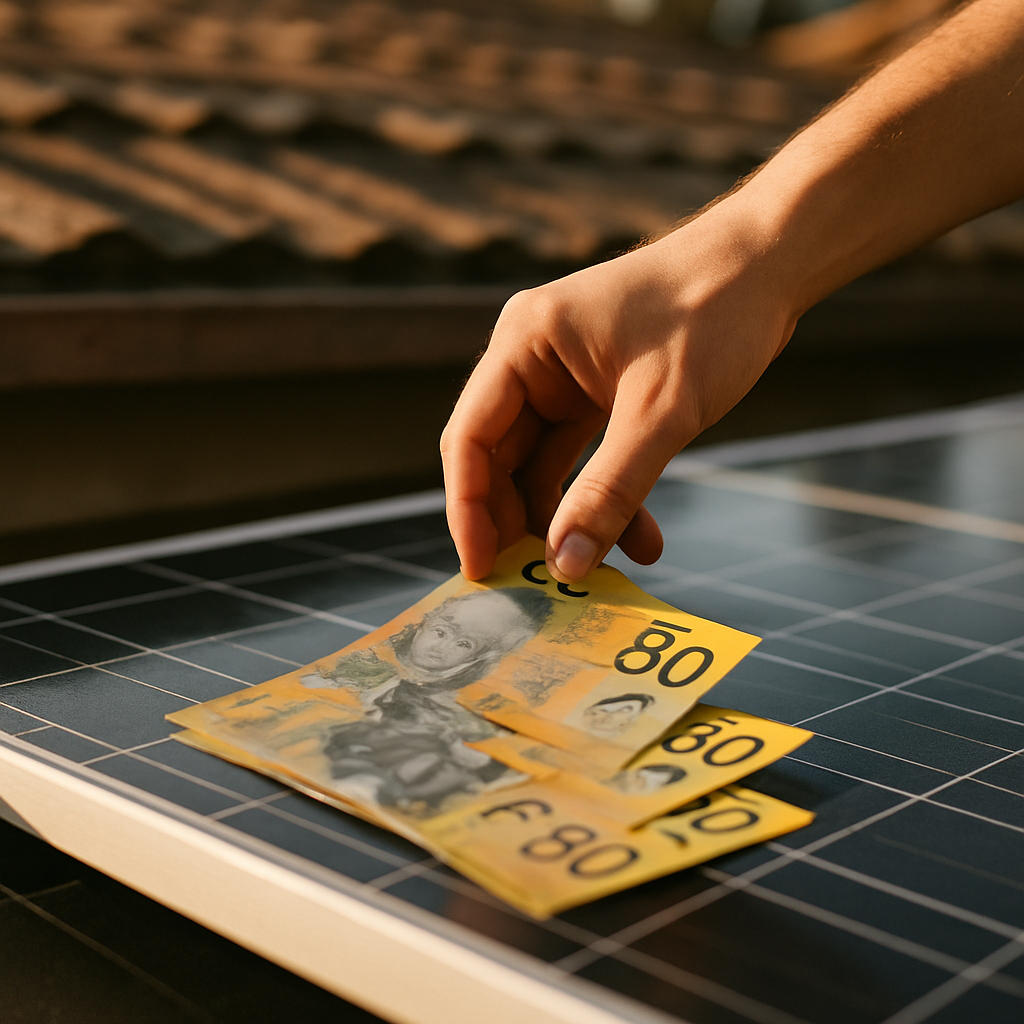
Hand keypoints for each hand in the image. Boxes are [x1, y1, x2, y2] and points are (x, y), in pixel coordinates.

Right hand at [440, 201, 798, 582]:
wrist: (769, 265)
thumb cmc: (714, 313)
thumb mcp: (662, 411)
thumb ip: (610, 491)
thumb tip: (565, 566)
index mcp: (525, 342)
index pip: (470, 437)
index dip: (467, 509)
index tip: (482, 570)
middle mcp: (532, 358)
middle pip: (499, 458)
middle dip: (519, 523)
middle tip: (533, 584)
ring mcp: (563, 376)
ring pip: (542, 466)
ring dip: (569, 519)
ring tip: (598, 573)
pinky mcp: (596, 392)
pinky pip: (583, 460)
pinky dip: (606, 499)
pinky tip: (643, 541)